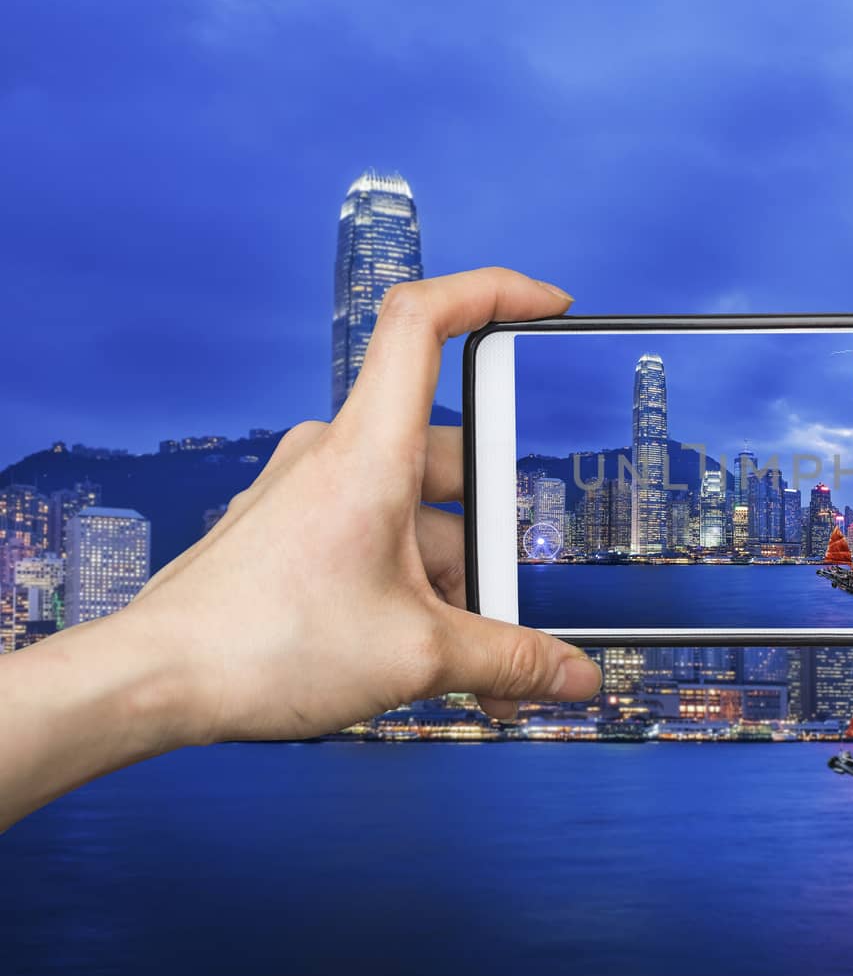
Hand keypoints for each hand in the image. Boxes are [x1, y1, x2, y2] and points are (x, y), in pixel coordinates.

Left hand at [132, 267, 601, 743]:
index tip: (549, 304)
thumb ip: (510, 659)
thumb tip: (574, 676)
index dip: (493, 292)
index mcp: (369, 452)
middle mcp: (338, 455)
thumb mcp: (418, 656)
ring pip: (420, 515)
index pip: (424, 321)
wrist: (154, 683)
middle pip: (453, 461)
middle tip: (516, 607)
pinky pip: (381, 540)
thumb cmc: (261, 646)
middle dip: (497, 541)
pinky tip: (430, 657)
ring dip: (459, 585)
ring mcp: (312, 492)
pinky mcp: (297, 531)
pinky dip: (417, 591)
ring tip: (478, 666)